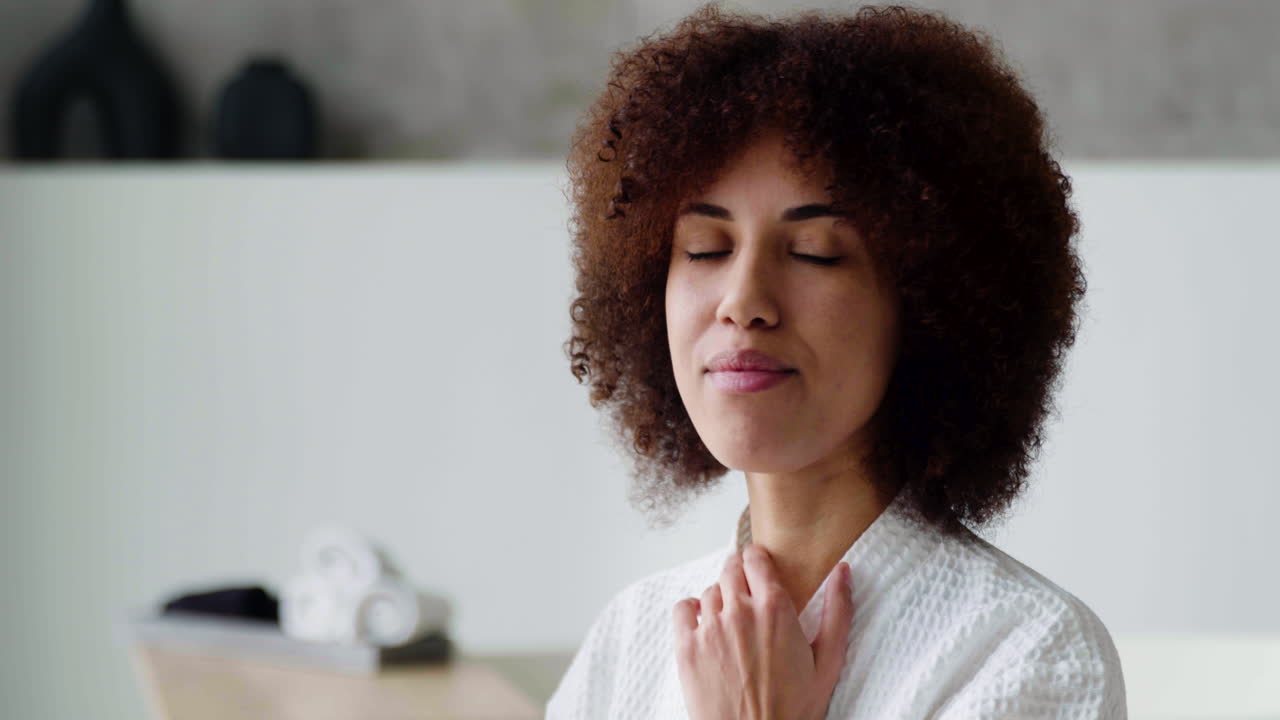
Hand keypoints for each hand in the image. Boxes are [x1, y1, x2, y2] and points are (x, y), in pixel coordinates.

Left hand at [672, 543, 853, 719]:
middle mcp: (738, 611)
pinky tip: (704, 626)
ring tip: (731, 621)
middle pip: (729, 568)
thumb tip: (842, 570)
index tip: (760, 569)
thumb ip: (837, 611)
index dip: (757, 560)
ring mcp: (709, 628)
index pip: (755, 558)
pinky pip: (682, 609)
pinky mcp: (686, 647)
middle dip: (739, 574)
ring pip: (710, 590)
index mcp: (774, 608)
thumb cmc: (794, 709)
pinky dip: (691, 611)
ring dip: (720, 598)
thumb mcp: (827, 662)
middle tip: (747, 594)